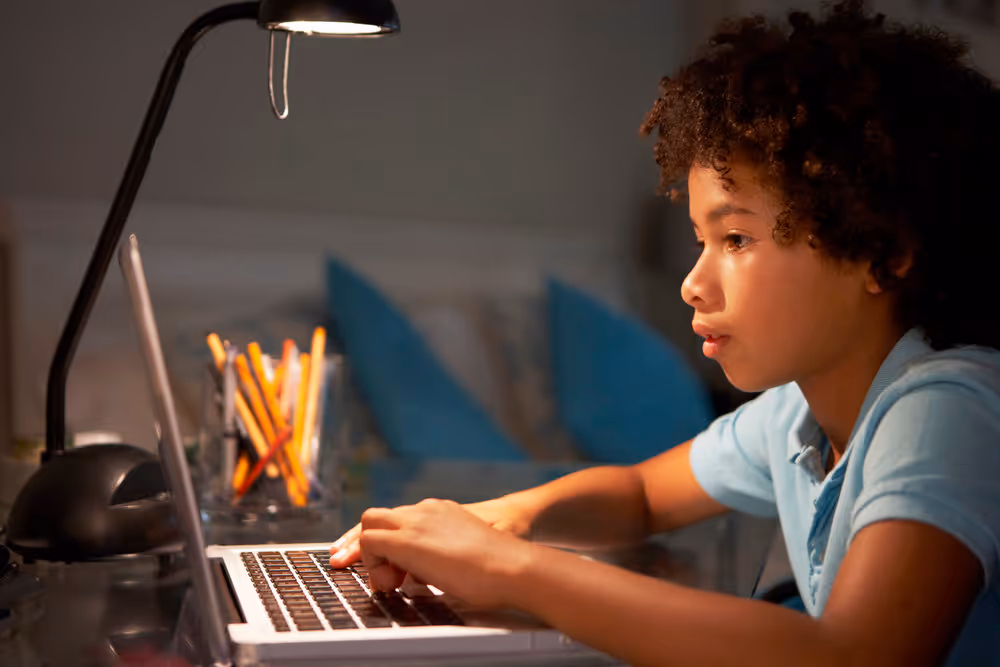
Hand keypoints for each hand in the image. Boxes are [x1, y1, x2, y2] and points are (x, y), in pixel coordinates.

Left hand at [341, 498, 535, 607]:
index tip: (393, 570)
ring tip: (392, 582)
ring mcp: (416, 521)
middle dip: (373, 545)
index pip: (400, 519)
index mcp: (441, 512)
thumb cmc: (497, 569)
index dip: (390, 543)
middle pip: (379, 516)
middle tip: (389, 576)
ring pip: (370, 523)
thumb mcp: (464, 551)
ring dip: (373, 553)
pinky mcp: (407, 539)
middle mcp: (426, 510)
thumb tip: (425, 574)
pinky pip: (370, 541)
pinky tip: (392, 582)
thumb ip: (443, 554)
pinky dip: (372, 562)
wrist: (512, 566)